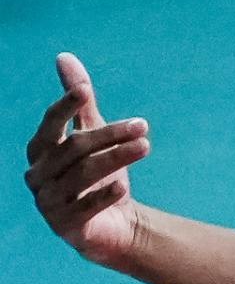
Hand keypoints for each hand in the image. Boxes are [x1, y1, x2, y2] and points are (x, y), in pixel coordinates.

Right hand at [22, 53, 151, 265]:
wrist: (111, 226)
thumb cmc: (98, 176)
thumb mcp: (91, 135)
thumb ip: (78, 103)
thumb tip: (64, 57)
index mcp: (40, 150)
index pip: (50, 124)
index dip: (65, 106)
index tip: (87, 91)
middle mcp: (38, 175)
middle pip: (75, 148)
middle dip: (110, 135)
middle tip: (144, 126)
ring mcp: (49, 201)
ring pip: (83, 175)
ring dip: (116, 158)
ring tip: (146, 146)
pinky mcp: (65, 225)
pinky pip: (84, 207)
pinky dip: (103, 196)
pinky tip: (123, 186)